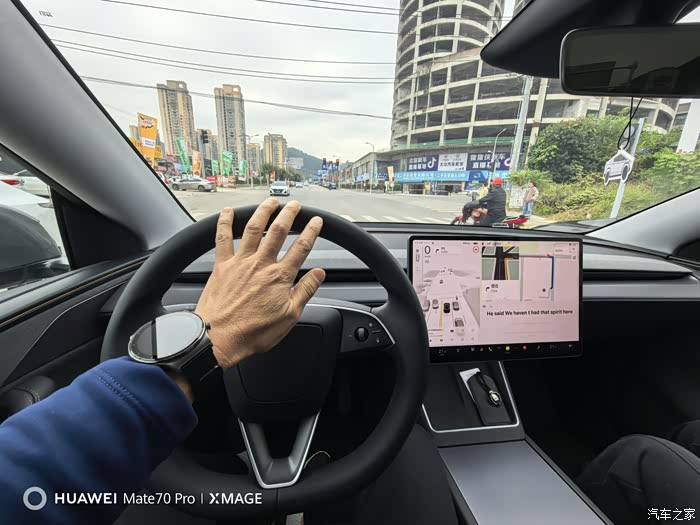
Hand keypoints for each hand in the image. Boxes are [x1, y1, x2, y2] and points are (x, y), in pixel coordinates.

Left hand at [195, 199, 325, 368]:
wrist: (219, 337)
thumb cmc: (252, 331)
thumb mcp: (289, 316)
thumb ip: (305, 291)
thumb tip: (319, 274)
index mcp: (280, 277)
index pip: (301, 248)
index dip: (311, 232)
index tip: (316, 222)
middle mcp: (261, 264)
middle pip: (278, 231)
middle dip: (289, 214)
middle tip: (295, 205)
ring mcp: (240, 262)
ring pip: (253, 228)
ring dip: (263, 211)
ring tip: (271, 201)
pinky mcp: (222, 265)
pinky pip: (222, 238)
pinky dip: (224, 222)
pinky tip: (228, 211)